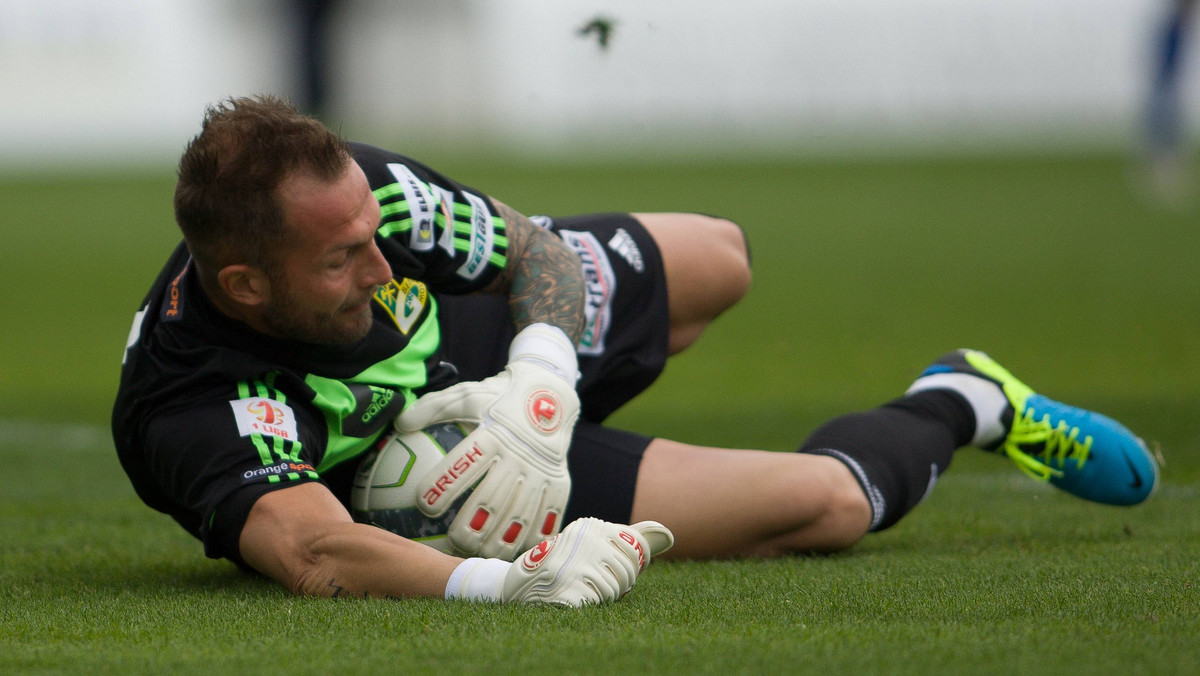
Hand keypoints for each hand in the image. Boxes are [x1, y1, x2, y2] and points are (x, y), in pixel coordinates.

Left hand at [397, 325, 579, 559]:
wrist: (550, 396)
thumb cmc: (497, 399)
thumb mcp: (465, 395)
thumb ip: (431, 408)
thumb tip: (399, 424)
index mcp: (495, 432)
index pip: (468, 461)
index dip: (446, 483)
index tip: (425, 504)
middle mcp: (521, 454)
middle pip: (494, 495)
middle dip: (471, 522)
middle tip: (451, 539)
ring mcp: (543, 473)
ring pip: (519, 513)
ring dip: (497, 537)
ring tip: (476, 551)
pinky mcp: (560, 485)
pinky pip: (546, 518)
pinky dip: (529, 539)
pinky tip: (511, 554)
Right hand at [446, 519, 675, 605]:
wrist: (512, 587)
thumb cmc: (558, 567)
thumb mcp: (590, 545)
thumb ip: (629, 540)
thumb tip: (668, 535)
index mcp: (590, 526)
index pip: (634, 553)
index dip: (624, 569)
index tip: (604, 570)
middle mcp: (584, 539)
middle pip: (626, 572)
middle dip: (614, 585)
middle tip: (587, 583)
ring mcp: (575, 562)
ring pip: (613, 590)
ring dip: (601, 598)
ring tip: (578, 589)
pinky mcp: (568, 588)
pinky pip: (597, 603)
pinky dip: (588, 605)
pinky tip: (573, 600)